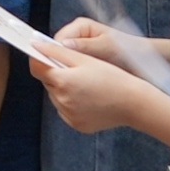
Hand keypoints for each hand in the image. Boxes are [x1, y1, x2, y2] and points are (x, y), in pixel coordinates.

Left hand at [28, 18, 160, 133]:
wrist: (133, 103)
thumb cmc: (113, 78)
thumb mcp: (85, 59)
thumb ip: (57, 52)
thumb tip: (36, 45)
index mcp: (63, 82)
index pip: (36, 68)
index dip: (39, 59)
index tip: (44, 54)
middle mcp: (62, 101)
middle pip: (47, 82)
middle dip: (56, 74)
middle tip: (76, 69)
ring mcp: (68, 115)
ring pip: (56, 96)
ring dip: (64, 89)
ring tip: (86, 84)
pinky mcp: (76, 124)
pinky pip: (66, 110)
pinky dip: (72, 102)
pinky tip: (89, 98)